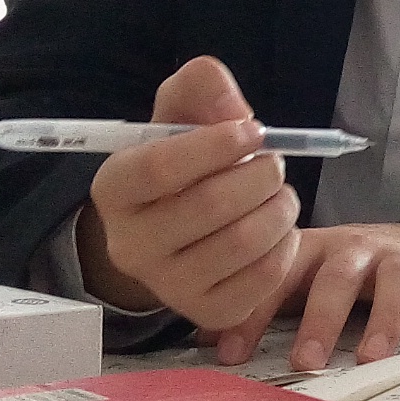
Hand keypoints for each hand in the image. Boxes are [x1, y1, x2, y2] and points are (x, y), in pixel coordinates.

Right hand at [77, 56, 299, 328]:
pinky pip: (262, 279)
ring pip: (242, 243)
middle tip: (274, 164)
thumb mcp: (179, 113)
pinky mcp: (206, 311)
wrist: (172, 233)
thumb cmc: (181, 163)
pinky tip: (278, 229)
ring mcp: (167, 285)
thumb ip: (201, 88)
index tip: (253, 130)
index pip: (161, 166)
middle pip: (210, 205)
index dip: (216, 144)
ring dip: (280, 209)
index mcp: (114, 188)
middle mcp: (130, 244)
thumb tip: (236, 111)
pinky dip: (285, 246)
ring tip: (282, 194)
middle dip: (260, 176)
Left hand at [200, 222, 399, 369]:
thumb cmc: (338, 270)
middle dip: (322, 320)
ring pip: (395, 280)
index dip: (253, 314)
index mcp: (310, 250)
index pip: (276, 275)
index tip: (233, 356)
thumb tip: (209, 345)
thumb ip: (258, 307)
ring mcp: (399, 258)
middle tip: (307, 363)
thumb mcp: (297, 278)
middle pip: (338, 277)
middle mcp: (355, 249)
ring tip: (370, 359)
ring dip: (384, 319)